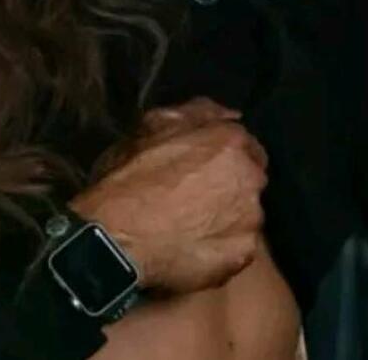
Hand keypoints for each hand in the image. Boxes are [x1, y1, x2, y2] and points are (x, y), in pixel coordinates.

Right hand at [69, 96, 268, 294]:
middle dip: (229, 187)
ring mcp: (250, 221)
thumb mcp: (154, 125)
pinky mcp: (241, 256)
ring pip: (245, 217)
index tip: (201, 169)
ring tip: (191, 228)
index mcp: (232, 143)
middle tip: (194, 198)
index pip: (246, 147)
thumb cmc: (130, 177)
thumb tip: (232, 114)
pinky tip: (193, 249)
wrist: (116, 237)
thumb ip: (200, 112)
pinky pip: (237, 250)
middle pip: (248, 182)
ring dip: (226, 219)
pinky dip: (220, 249)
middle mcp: (251, 180)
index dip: (222, 158)